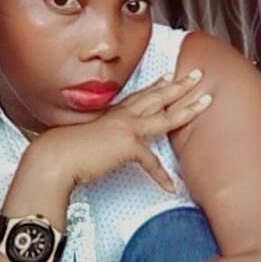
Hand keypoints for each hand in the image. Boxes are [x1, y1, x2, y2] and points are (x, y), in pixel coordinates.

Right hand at [30, 69, 211, 193]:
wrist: (54, 158)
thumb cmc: (63, 151)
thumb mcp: (86, 140)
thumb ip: (100, 140)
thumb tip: (102, 148)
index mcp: (112, 114)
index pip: (139, 96)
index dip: (156, 86)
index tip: (168, 76)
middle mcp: (122, 117)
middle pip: (157, 98)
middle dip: (178, 85)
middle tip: (196, 74)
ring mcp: (126, 128)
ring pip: (165, 116)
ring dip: (188, 108)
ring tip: (206, 99)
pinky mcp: (127, 145)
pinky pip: (151, 162)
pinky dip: (161, 177)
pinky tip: (171, 187)